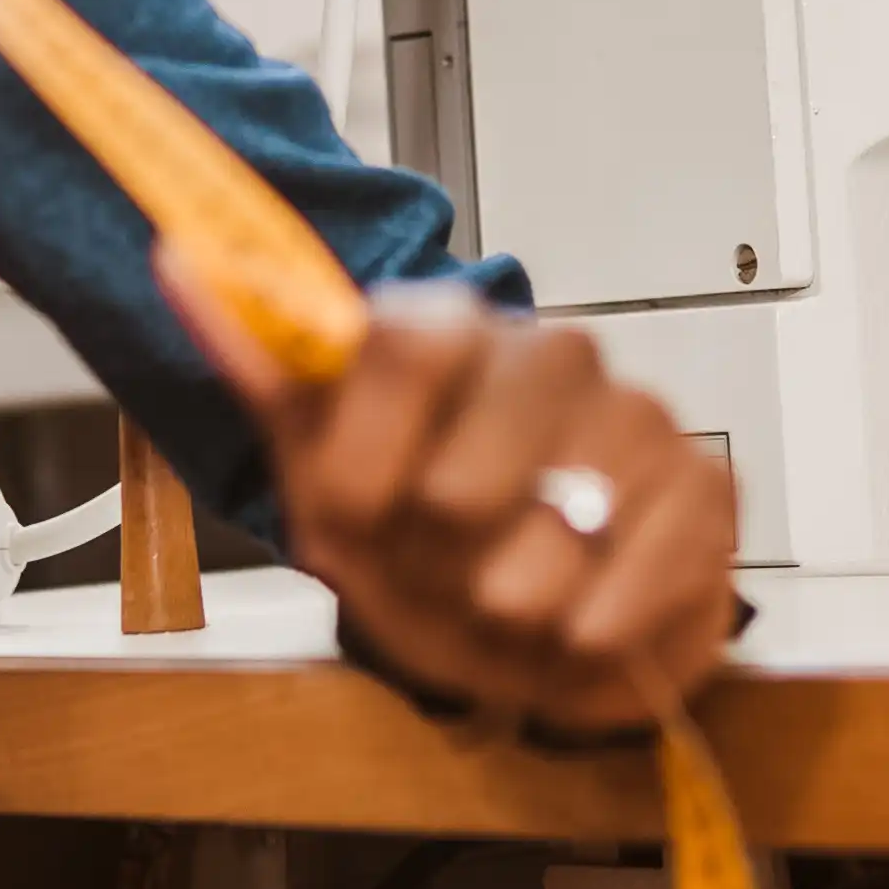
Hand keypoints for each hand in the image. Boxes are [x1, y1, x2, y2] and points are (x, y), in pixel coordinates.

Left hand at [173, 264, 738, 732]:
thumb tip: (184, 262)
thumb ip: (261, 365)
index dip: (366, 461)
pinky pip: (645, 567)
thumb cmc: (415, 541)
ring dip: (509, 601)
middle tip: (437, 561)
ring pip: (553, 536)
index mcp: (451, 332)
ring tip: (505, 596)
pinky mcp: (704, 491)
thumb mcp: (316, 468)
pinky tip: (577, 623)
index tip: (355, 512)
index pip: (402, 352)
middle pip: (465, 476)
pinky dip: (596, 623)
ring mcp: (638, 420)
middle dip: (435, 557)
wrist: (515, 626)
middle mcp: (551, 357)